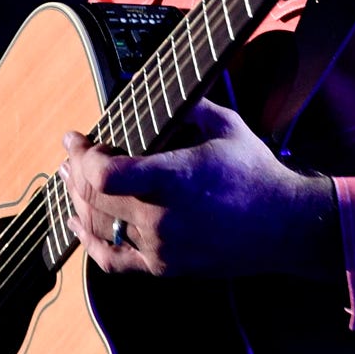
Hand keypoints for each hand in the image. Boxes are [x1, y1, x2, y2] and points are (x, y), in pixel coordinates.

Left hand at [60, 97, 338, 279]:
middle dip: (75, 173)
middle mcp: (163, 218)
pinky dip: (89, 241)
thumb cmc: (255, 172)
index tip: (76, 139)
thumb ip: (187, 106)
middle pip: (95, 199)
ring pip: (99, 228)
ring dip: (77, 203)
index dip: (83, 156)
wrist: (285, 226)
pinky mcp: (165, 267)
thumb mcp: (226, 126)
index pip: (107, 175)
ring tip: (70, 183)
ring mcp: (162, 248)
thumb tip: (155, 86)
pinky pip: (112, 259)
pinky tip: (77, 224)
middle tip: (70, 156)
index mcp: (176, 179)